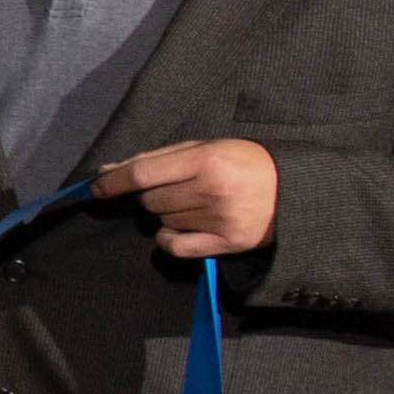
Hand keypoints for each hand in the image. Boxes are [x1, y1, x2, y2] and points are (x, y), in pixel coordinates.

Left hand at [95, 137, 279, 261]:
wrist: (297, 190)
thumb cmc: (247, 163)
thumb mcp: (208, 147)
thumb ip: (158, 158)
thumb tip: (108, 170)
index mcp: (206, 159)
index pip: (142, 173)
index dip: (112, 182)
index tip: (96, 188)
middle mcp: (211, 189)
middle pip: (150, 200)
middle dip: (153, 195)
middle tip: (180, 188)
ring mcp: (220, 218)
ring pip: (163, 221)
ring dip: (169, 213)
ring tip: (199, 202)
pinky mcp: (228, 243)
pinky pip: (175, 246)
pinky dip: (169, 239)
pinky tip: (182, 229)